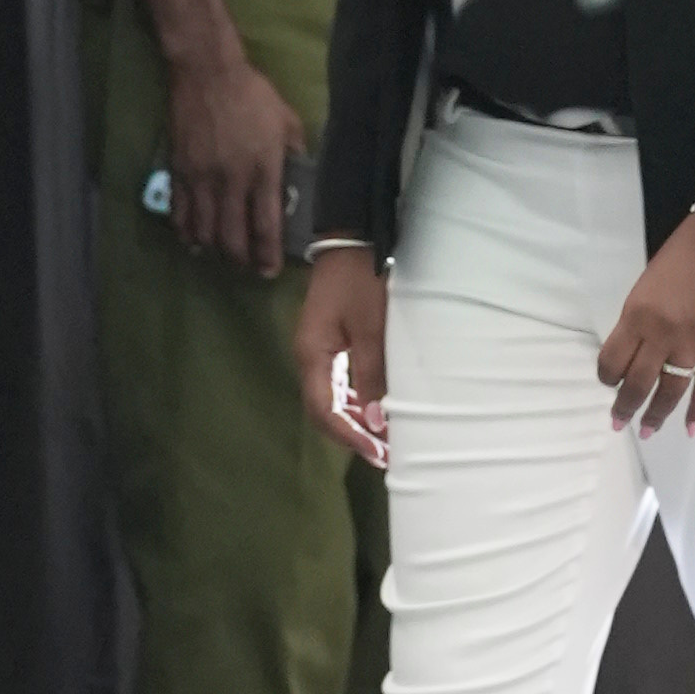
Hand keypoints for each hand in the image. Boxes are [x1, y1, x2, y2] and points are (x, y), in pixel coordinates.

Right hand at [163, 30, 312, 276]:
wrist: (207, 72)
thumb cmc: (252, 94)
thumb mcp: (286, 120)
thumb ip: (294, 153)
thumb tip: (297, 180)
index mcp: (263, 170)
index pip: (266, 226)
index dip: (268, 254)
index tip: (269, 270)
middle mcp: (232, 181)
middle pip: (232, 238)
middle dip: (240, 259)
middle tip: (246, 265)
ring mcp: (202, 178)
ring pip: (204, 230)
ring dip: (213, 249)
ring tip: (220, 254)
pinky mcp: (179, 170)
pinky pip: (179, 212)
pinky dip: (185, 230)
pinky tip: (192, 238)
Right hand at [295, 246, 389, 465]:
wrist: (352, 239)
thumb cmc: (361, 282)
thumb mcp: (372, 330)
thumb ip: (373, 376)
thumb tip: (378, 423)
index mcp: (313, 356)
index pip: (325, 411)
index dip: (350, 437)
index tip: (377, 453)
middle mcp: (309, 357)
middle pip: (324, 409)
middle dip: (353, 434)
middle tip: (385, 454)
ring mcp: (318, 349)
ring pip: (332, 398)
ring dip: (356, 420)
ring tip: (384, 438)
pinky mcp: (330, 341)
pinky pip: (339, 382)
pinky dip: (357, 400)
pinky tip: (377, 408)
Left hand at [596, 215, 694, 434]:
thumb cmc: (686, 251)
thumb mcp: (649, 281)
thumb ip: (641, 316)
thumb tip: (637, 348)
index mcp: (637, 313)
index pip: (612, 359)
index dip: (607, 376)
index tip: (608, 382)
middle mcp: (661, 332)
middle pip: (637, 382)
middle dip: (625, 406)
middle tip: (618, 422)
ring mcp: (693, 341)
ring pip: (670, 390)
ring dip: (657, 414)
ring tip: (647, 431)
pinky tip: (690, 427)